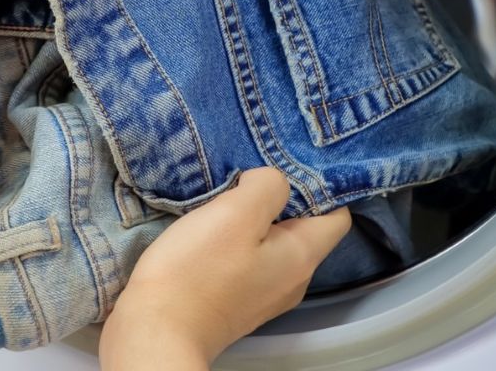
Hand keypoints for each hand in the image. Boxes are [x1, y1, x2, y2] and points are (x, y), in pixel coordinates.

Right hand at [100, 168, 350, 368]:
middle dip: (282, 199)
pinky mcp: (237, 301)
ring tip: (225, 199)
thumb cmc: (197, 270)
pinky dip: (238, 241)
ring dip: (255, 219)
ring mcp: (265, 295)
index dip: (320, 186)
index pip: (337, 215)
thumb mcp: (236, 213)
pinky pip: (250, 261)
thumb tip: (270, 180)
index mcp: (302, 256)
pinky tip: (211, 230)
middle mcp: (293, 279)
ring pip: (274, 244)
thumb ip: (267, 187)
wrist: (157, 330)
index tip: (286, 164)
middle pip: (304, 229)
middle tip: (248, 175)